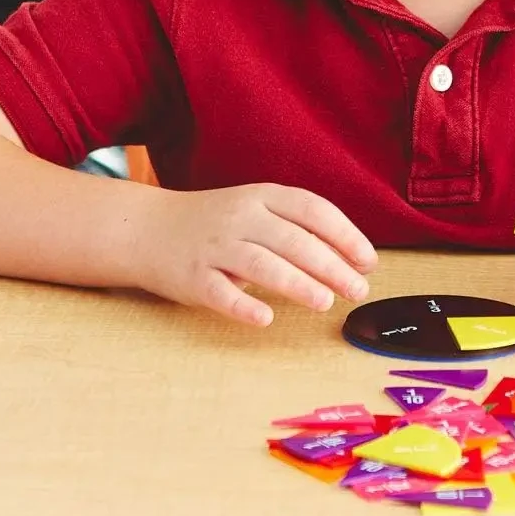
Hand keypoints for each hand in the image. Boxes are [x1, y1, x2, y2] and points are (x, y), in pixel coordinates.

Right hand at [137, 184, 376, 325]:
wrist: (146, 228)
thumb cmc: (215, 223)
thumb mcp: (255, 210)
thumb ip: (296, 228)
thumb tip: (350, 258)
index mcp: (262, 197)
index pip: (313, 210)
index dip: (345, 235)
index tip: (368, 260)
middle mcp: (241, 217)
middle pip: (294, 240)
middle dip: (332, 266)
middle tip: (358, 289)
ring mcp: (215, 246)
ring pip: (262, 264)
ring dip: (298, 284)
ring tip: (325, 302)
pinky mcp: (192, 277)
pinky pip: (220, 293)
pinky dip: (244, 305)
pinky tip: (266, 318)